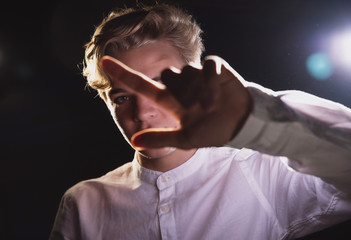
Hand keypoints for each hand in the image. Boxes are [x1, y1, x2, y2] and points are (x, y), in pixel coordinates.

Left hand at [100, 55, 252, 148]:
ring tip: (211, 105)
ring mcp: (198, 75)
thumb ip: (159, 138)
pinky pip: (206, 66)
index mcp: (172, 101)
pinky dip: (210, 79)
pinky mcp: (215, 68)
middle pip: (168, 75)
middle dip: (181, 92)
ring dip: (198, 90)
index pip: (143, 86)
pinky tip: (218, 92)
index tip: (104, 61)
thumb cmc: (213, 132)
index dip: (124, 74)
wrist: (241, 125)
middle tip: (196, 108)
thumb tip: (134, 141)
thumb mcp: (185, 139)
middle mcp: (182, 86)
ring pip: (187, 71)